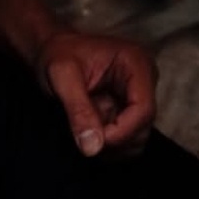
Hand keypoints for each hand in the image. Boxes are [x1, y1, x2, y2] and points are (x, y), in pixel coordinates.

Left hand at [35, 29, 157, 158]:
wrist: (54, 50)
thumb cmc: (58, 54)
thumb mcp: (62, 76)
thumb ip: (78, 110)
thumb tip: (92, 147)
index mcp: (136, 62)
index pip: (144, 109)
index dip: (121, 132)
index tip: (91, 140)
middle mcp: (145, 79)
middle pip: (143, 126)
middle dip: (112, 139)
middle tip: (82, 132)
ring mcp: (139, 95)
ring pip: (136, 138)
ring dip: (109, 143)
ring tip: (84, 125)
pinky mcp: (130, 109)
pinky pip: (127, 140)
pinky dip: (108, 144)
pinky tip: (89, 127)